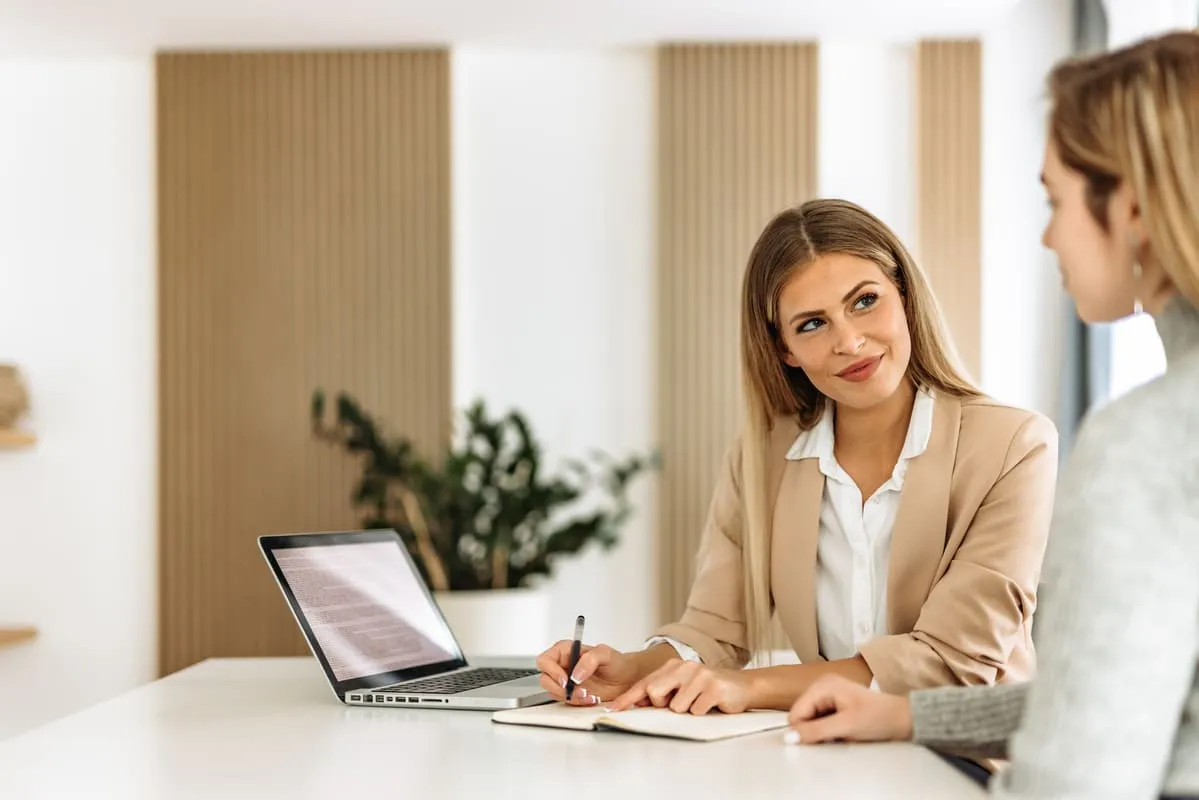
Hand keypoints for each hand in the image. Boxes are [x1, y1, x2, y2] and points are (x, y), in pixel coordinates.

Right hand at [535, 641, 641, 705]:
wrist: (627, 679)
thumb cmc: (616, 662)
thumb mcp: (605, 654)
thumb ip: (589, 660)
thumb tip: (575, 674)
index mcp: (566, 651)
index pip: (546, 660)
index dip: (551, 671)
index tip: (565, 680)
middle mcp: (563, 665)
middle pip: (545, 678)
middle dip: (560, 688)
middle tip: (577, 691)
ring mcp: (566, 681)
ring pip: (554, 692)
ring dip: (570, 697)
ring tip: (588, 695)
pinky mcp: (572, 694)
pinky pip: (566, 701)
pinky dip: (577, 703)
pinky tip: (590, 699)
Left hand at [608, 659, 753, 714]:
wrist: (743, 686)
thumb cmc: (709, 690)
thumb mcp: (683, 687)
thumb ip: (663, 692)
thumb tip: (638, 703)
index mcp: (673, 666)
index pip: (645, 683)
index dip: (629, 698)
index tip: (614, 709)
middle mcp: (685, 667)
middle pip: (654, 691)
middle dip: (662, 704)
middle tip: (678, 704)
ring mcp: (700, 675)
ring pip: (677, 707)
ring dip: (687, 711)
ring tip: (699, 704)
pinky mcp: (714, 687)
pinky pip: (696, 711)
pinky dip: (702, 713)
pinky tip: (711, 705)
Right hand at [785, 675, 912, 743]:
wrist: (902, 720)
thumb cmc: (880, 717)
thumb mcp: (845, 726)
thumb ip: (816, 731)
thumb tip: (790, 737)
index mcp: (823, 685)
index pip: (796, 712)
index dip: (802, 731)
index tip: (817, 741)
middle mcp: (823, 685)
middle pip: (802, 715)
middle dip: (813, 730)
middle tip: (834, 736)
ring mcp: (828, 693)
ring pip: (810, 719)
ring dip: (821, 731)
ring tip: (841, 733)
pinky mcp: (834, 703)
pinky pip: (820, 720)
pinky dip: (827, 729)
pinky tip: (842, 731)